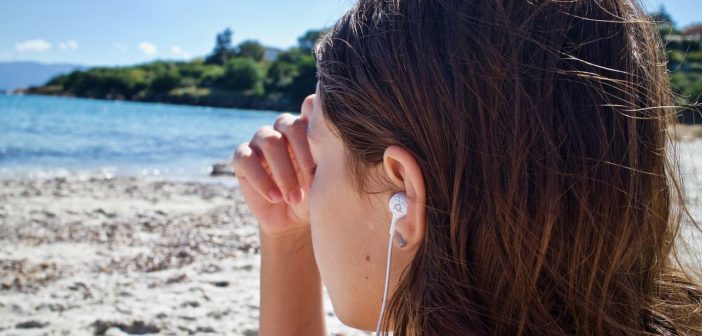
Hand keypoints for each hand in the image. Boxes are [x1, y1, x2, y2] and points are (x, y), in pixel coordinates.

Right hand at [232, 96, 315, 237]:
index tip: (328, 150)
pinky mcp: (243, 158)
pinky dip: (262, 180)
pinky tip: (275, 197)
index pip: (309, 106)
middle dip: (303, 155)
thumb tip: (331, 140)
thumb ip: (329, 156)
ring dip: (284, 172)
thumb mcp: (327, 178)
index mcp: (307, 127)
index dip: (317, 121)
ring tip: (295, 198)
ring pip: (269, 141)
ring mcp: (261, 140)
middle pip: (291, 125)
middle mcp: (283, 128)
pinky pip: (246, 160)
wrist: (294, 220)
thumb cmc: (316, 196)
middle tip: (313, 183)